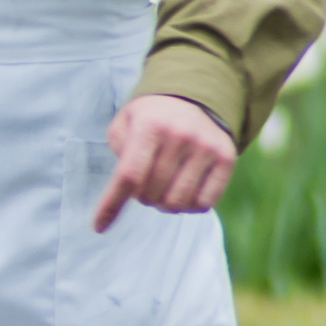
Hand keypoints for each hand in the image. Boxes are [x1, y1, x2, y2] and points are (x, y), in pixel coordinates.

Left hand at [94, 96, 235, 232]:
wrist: (193, 98)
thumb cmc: (150, 120)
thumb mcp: (124, 124)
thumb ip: (118, 154)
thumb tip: (121, 193)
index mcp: (149, 125)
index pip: (129, 175)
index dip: (112, 205)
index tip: (99, 227)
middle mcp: (180, 135)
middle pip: (151, 194)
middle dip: (142, 197)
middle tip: (145, 183)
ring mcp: (206, 147)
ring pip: (177, 203)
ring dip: (164, 204)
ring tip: (163, 188)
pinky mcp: (226, 158)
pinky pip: (204, 203)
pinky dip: (190, 206)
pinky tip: (185, 190)